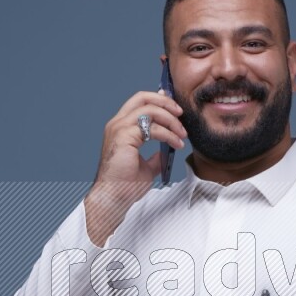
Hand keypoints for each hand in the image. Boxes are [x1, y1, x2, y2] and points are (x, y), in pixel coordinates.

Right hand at [84, 90, 186, 245]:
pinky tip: (176, 144)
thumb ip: (155, 156)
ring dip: (170, 120)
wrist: (114, 198)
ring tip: (182, 134)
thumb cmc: (124, 186)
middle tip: (181, 114)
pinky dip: (168, 134)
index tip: (175, 107)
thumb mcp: (146, 167)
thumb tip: (167, 150)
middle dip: (165, 102)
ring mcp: (119, 128)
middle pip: (143, 97)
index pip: (139, 102)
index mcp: (120, 128)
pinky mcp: (124, 137)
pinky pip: (153, 128)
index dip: (158, 99)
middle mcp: (117, 124)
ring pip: (150, 109)